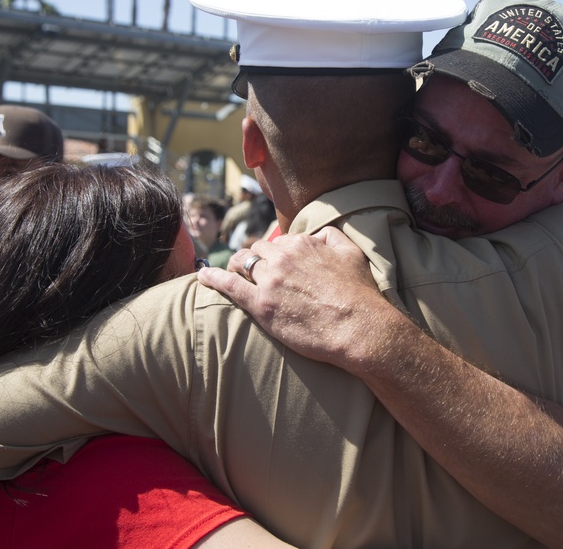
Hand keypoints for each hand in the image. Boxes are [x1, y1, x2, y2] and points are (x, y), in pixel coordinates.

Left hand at [196, 226, 390, 366]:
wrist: (358, 328)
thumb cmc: (359, 294)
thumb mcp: (352, 253)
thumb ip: (332, 236)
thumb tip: (317, 234)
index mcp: (302, 244)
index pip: (279, 242)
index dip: (277, 254)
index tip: (278, 265)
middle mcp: (283, 257)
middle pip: (258, 250)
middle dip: (255, 259)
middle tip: (255, 272)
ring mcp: (270, 281)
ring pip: (242, 264)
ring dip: (236, 266)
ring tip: (231, 273)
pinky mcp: (261, 305)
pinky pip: (228, 285)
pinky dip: (212, 278)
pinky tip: (203, 276)